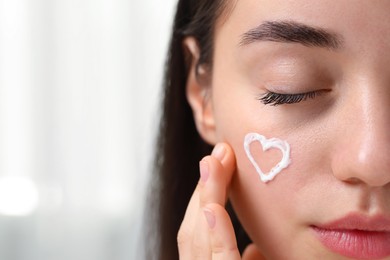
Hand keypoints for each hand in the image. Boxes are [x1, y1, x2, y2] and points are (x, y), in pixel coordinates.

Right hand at [177, 143, 264, 258]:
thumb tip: (253, 249)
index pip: (198, 229)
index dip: (206, 194)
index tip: (222, 163)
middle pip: (195, 226)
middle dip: (205, 185)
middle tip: (220, 151)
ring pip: (200, 236)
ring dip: (207, 196)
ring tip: (212, 162)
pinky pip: (221, 259)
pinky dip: (217, 233)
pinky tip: (213, 208)